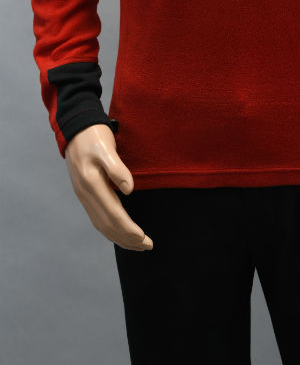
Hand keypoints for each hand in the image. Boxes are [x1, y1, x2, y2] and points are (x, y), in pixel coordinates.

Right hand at [65, 123, 153, 251]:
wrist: (76, 128)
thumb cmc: (94, 136)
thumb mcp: (107, 148)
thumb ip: (118, 169)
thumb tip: (129, 190)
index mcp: (92, 184)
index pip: (114, 214)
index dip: (129, 229)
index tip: (145, 238)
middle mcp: (85, 194)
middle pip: (107, 225)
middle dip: (127, 239)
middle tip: (148, 246)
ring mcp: (84, 195)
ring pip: (101, 224)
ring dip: (119, 237)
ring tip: (137, 244)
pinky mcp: (85, 194)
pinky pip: (97, 218)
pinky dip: (110, 229)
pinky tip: (120, 232)